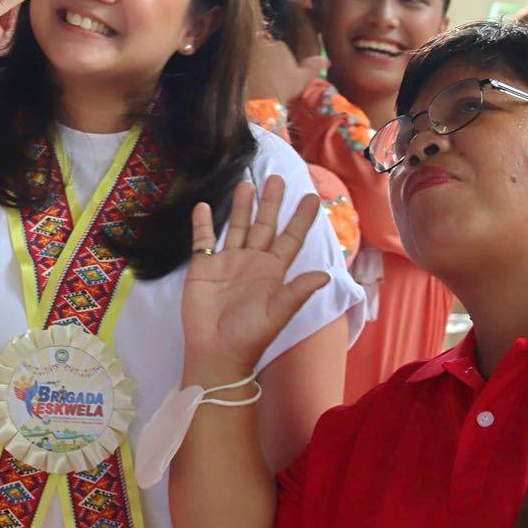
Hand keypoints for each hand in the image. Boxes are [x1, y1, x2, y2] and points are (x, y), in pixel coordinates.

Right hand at [180, 178, 327, 382]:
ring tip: (245, 183)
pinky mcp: (204, 266)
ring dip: (241, 206)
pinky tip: (202, 206)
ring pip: (236, 227)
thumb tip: (325, 274)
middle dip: (271, 202)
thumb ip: (297, 291)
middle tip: (276, 177)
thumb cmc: (250, 335)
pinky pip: (203, 240)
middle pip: (264, 225)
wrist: (215, 350)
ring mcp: (227, 262)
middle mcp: (252, 261)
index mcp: (273, 271)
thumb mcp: (278, 314)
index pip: (291, 239)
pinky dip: (202, 224)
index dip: (300, 219)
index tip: (311, 197)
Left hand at [244, 35, 315, 103]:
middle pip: (266, 50)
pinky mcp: (237, 60)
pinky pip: (242, 62)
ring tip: (259, 80)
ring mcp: (249, 52)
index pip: (281, 49)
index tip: (282, 74)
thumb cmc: (283, 87)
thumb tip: (326, 59)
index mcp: (280, 46)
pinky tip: (249, 80)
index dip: (282, 61)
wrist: (260, 97)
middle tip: (270, 78)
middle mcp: (264, 45)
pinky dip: (246, 70)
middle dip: (268, 60)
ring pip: (255, 56)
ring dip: (257, 64)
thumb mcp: (302, 78)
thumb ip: (313, 67)